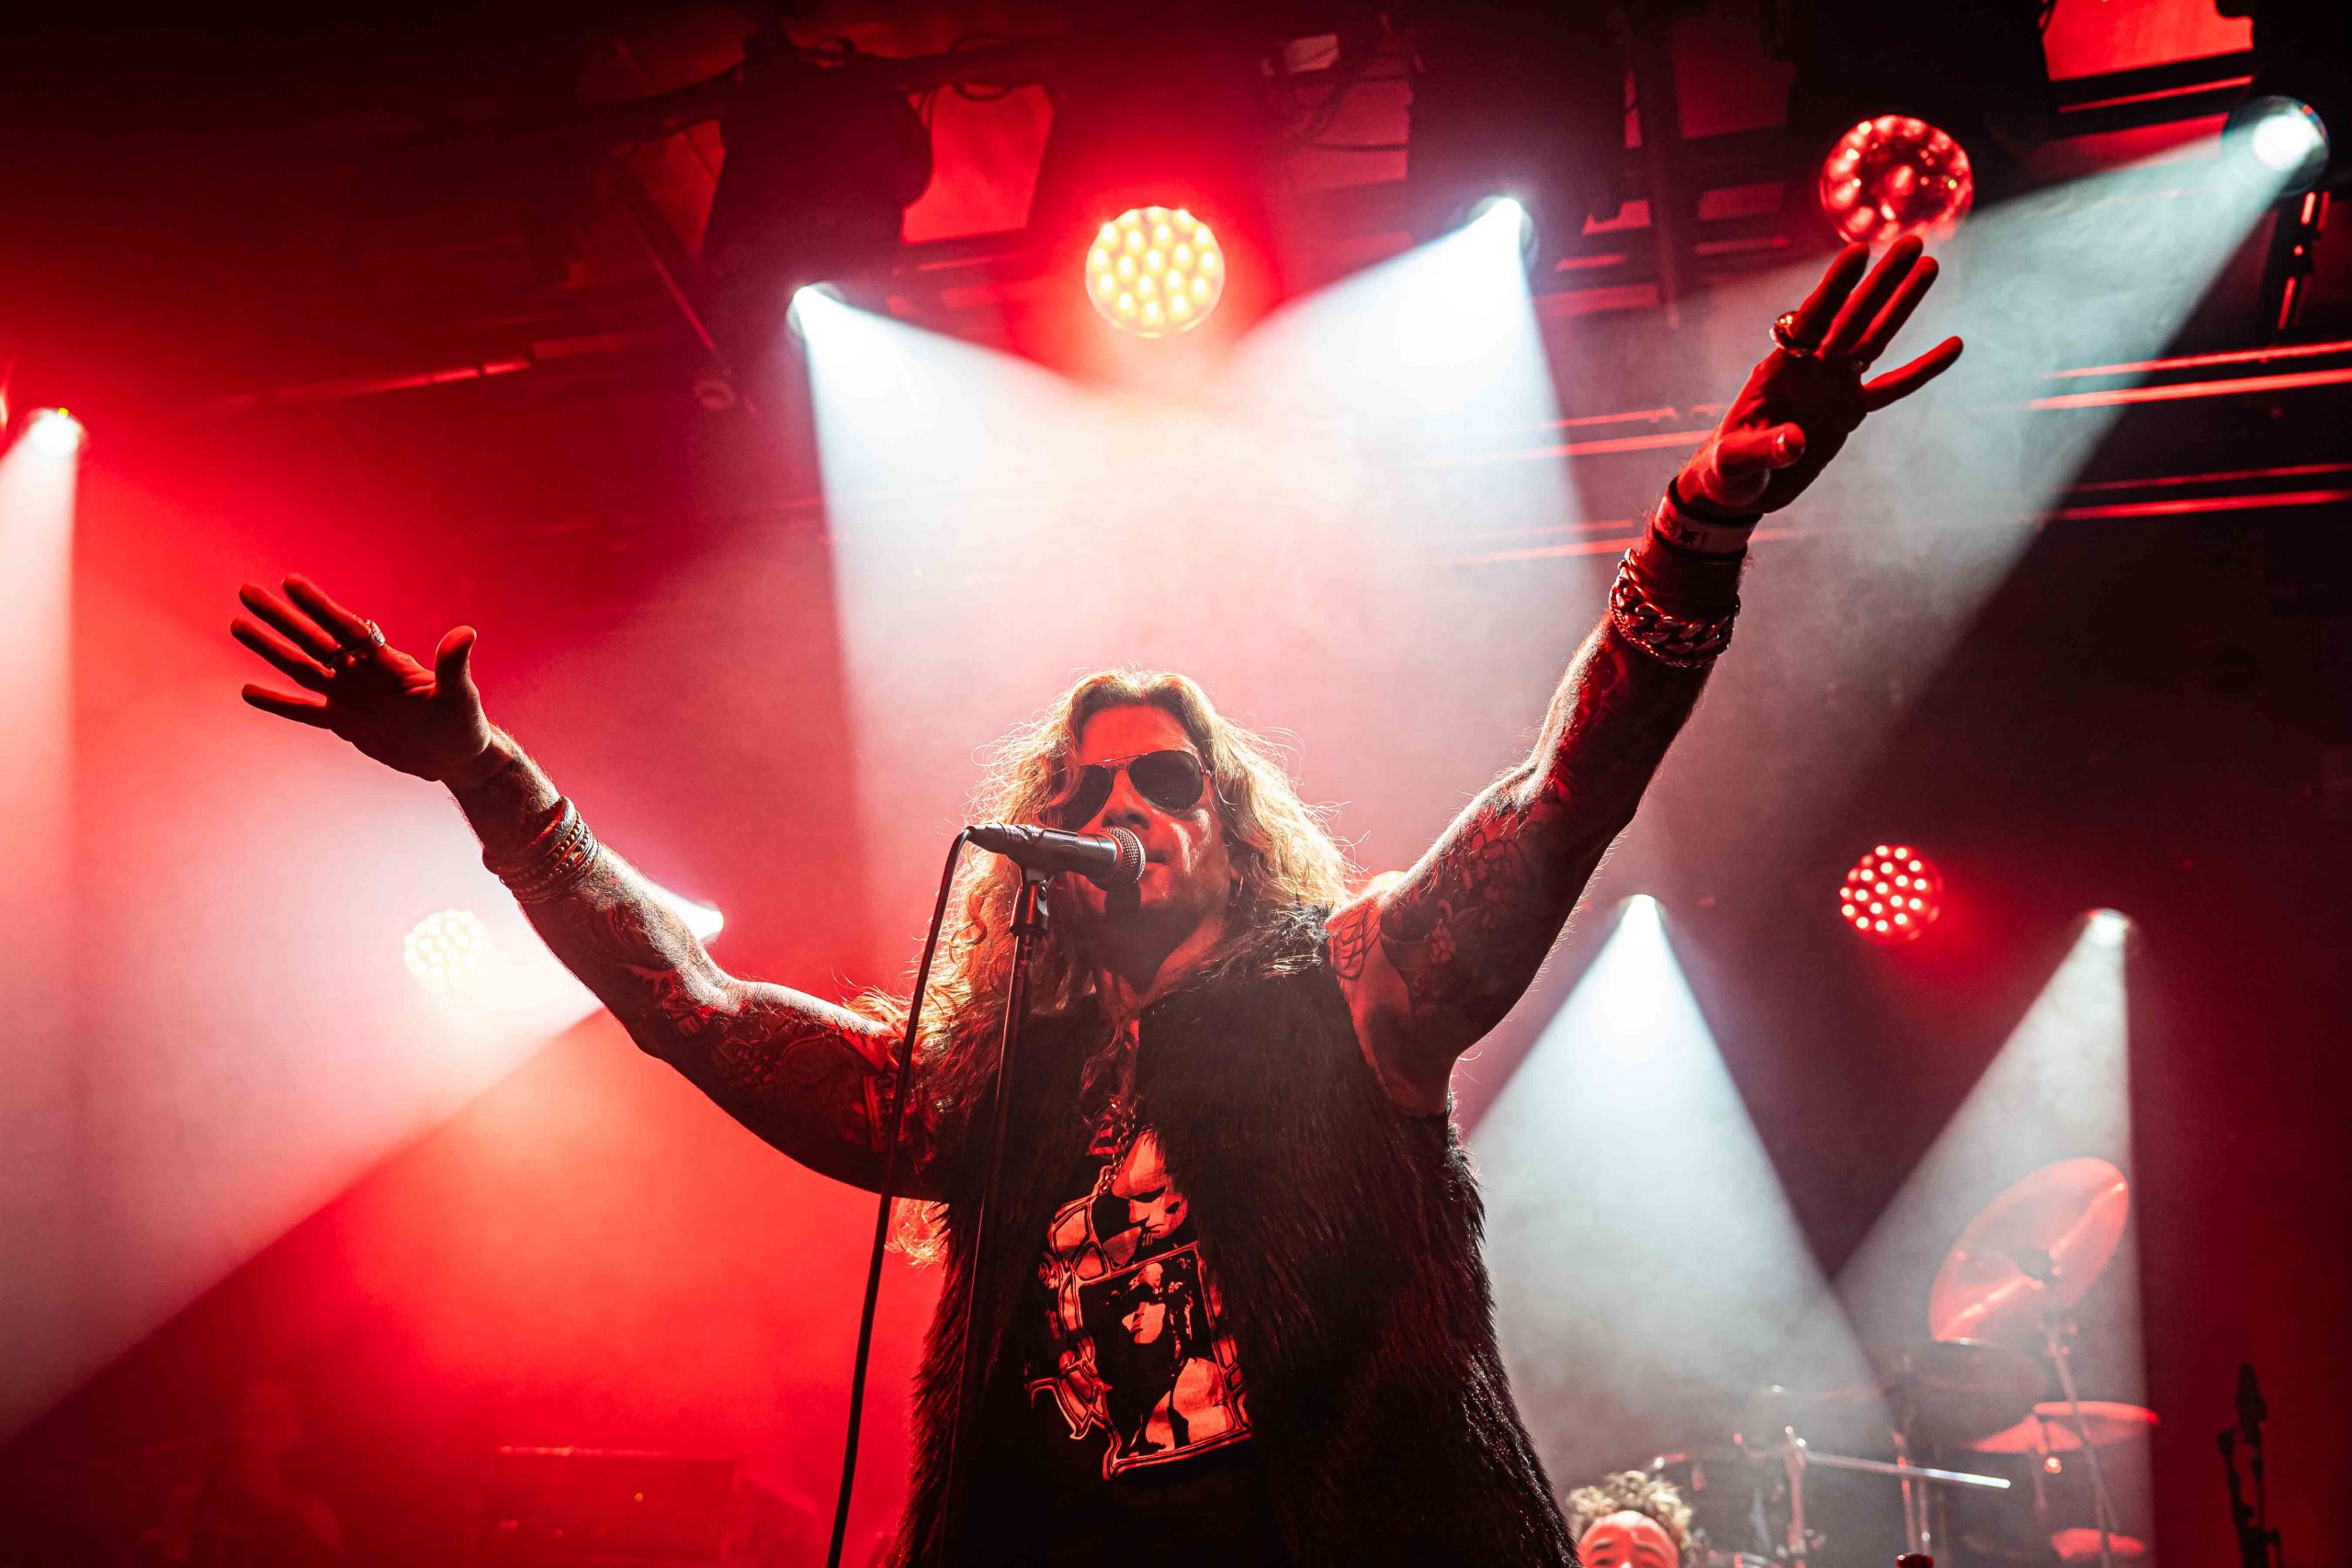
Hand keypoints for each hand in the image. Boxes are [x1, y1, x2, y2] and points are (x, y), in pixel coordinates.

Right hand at [232, 574, 497, 784]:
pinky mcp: (344, 724)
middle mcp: (360, 674)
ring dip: (269, 648)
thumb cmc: (463, 722)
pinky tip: (247, 691)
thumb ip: (454, 665)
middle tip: (247, 590)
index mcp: (384, 662)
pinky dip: (278, 703)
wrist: (455, 756)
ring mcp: (348, 697)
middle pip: (312, 639)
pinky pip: (303, 711)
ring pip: (300, 668)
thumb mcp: (460, 695)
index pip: (344, 628)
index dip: (318, 606)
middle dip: (280, 617)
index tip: (290, 582)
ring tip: (238, 624)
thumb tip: (466, 633)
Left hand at [1679, 235, 1963, 514]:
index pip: (1811, 319)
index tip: (1859, 251)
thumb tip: (1795, 441)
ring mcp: (1833, 385)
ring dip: (1902, 303)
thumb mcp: (1736, 462)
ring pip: (1874, 338)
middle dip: (1882, 281)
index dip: (1834, 287)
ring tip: (1929, 265)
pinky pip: (1894, 387)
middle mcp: (1811, 367)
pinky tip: (1954, 345)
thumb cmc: (1729, 469)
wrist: (1741, 486)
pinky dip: (1923, 369)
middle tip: (1914, 242)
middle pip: (1852, 317)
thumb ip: (1763, 449)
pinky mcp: (1849, 410)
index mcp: (1779, 368)